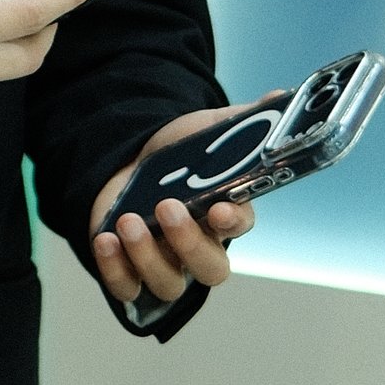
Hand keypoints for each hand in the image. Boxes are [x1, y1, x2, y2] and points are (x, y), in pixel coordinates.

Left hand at [88, 101, 263, 312]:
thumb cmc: (178, 152)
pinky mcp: (128, 269)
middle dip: (188, 243)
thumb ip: (243, 120)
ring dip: (147, 257)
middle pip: (210, 269)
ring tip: (128, 220)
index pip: (240, 228)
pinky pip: (126, 288)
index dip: (233, 224)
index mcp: (225, 214)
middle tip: (166, 207)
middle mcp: (200, 247)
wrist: (127, 158)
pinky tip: (105, 239)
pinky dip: (115, 271)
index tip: (219, 210)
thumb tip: (279, 96)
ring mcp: (165, 262)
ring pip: (169, 284)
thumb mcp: (207, 130)